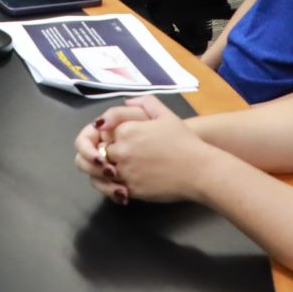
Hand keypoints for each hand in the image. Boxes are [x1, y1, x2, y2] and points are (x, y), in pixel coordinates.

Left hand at [73, 96, 210, 204]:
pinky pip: (109, 189)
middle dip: (96, 154)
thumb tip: (127, 102)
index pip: (99, 132)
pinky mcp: (131, 190)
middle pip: (94, 152)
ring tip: (109, 171)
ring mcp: (125, 172)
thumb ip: (144, 103)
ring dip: (99, 172)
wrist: (198, 170)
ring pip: (97, 173)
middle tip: (102, 158)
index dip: (102, 135)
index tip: (106, 139)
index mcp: (126, 130)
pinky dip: (109, 187)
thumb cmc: (183, 141)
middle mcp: (122, 150)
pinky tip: (117, 185)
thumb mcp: (165, 114)